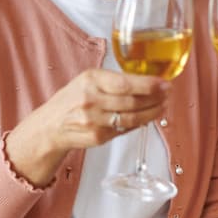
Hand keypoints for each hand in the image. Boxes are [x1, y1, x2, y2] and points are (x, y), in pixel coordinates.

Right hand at [4, 69, 170, 185]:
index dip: (149, 85)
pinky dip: (139, 123)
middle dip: (155, 98)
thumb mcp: (89, 80)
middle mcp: (90, 100)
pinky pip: (125, 130)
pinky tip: (147, 117)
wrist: (50, 125)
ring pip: (132, 118)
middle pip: (132, 102)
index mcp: (90, 80)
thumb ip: (115, 80)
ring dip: (152, 113)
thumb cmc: (72, 98)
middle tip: (168, 95)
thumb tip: (149, 83)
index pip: (126, 83)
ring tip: (162, 106)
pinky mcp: (97, 137)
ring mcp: (93, 121)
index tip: (164, 84)